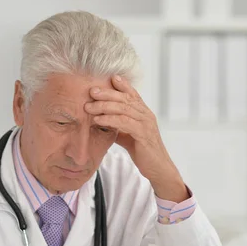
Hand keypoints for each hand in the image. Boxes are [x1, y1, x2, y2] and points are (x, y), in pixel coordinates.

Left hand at [84, 75, 188, 202]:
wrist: (157, 168)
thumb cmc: (143, 151)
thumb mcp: (128, 135)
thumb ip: (118, 126)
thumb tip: (100, 120)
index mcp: (143, 113)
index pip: (132, 94)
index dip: (122, 84)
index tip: (108, 77)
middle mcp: (146, 115)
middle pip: (125, 98)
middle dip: (107, 93)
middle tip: (91, 91)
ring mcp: (146, 123)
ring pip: (123, 108)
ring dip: (104, 106)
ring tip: (89, 107)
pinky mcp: (143, 134)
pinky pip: (124, 122)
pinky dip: (109, 119)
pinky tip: (98, 120)